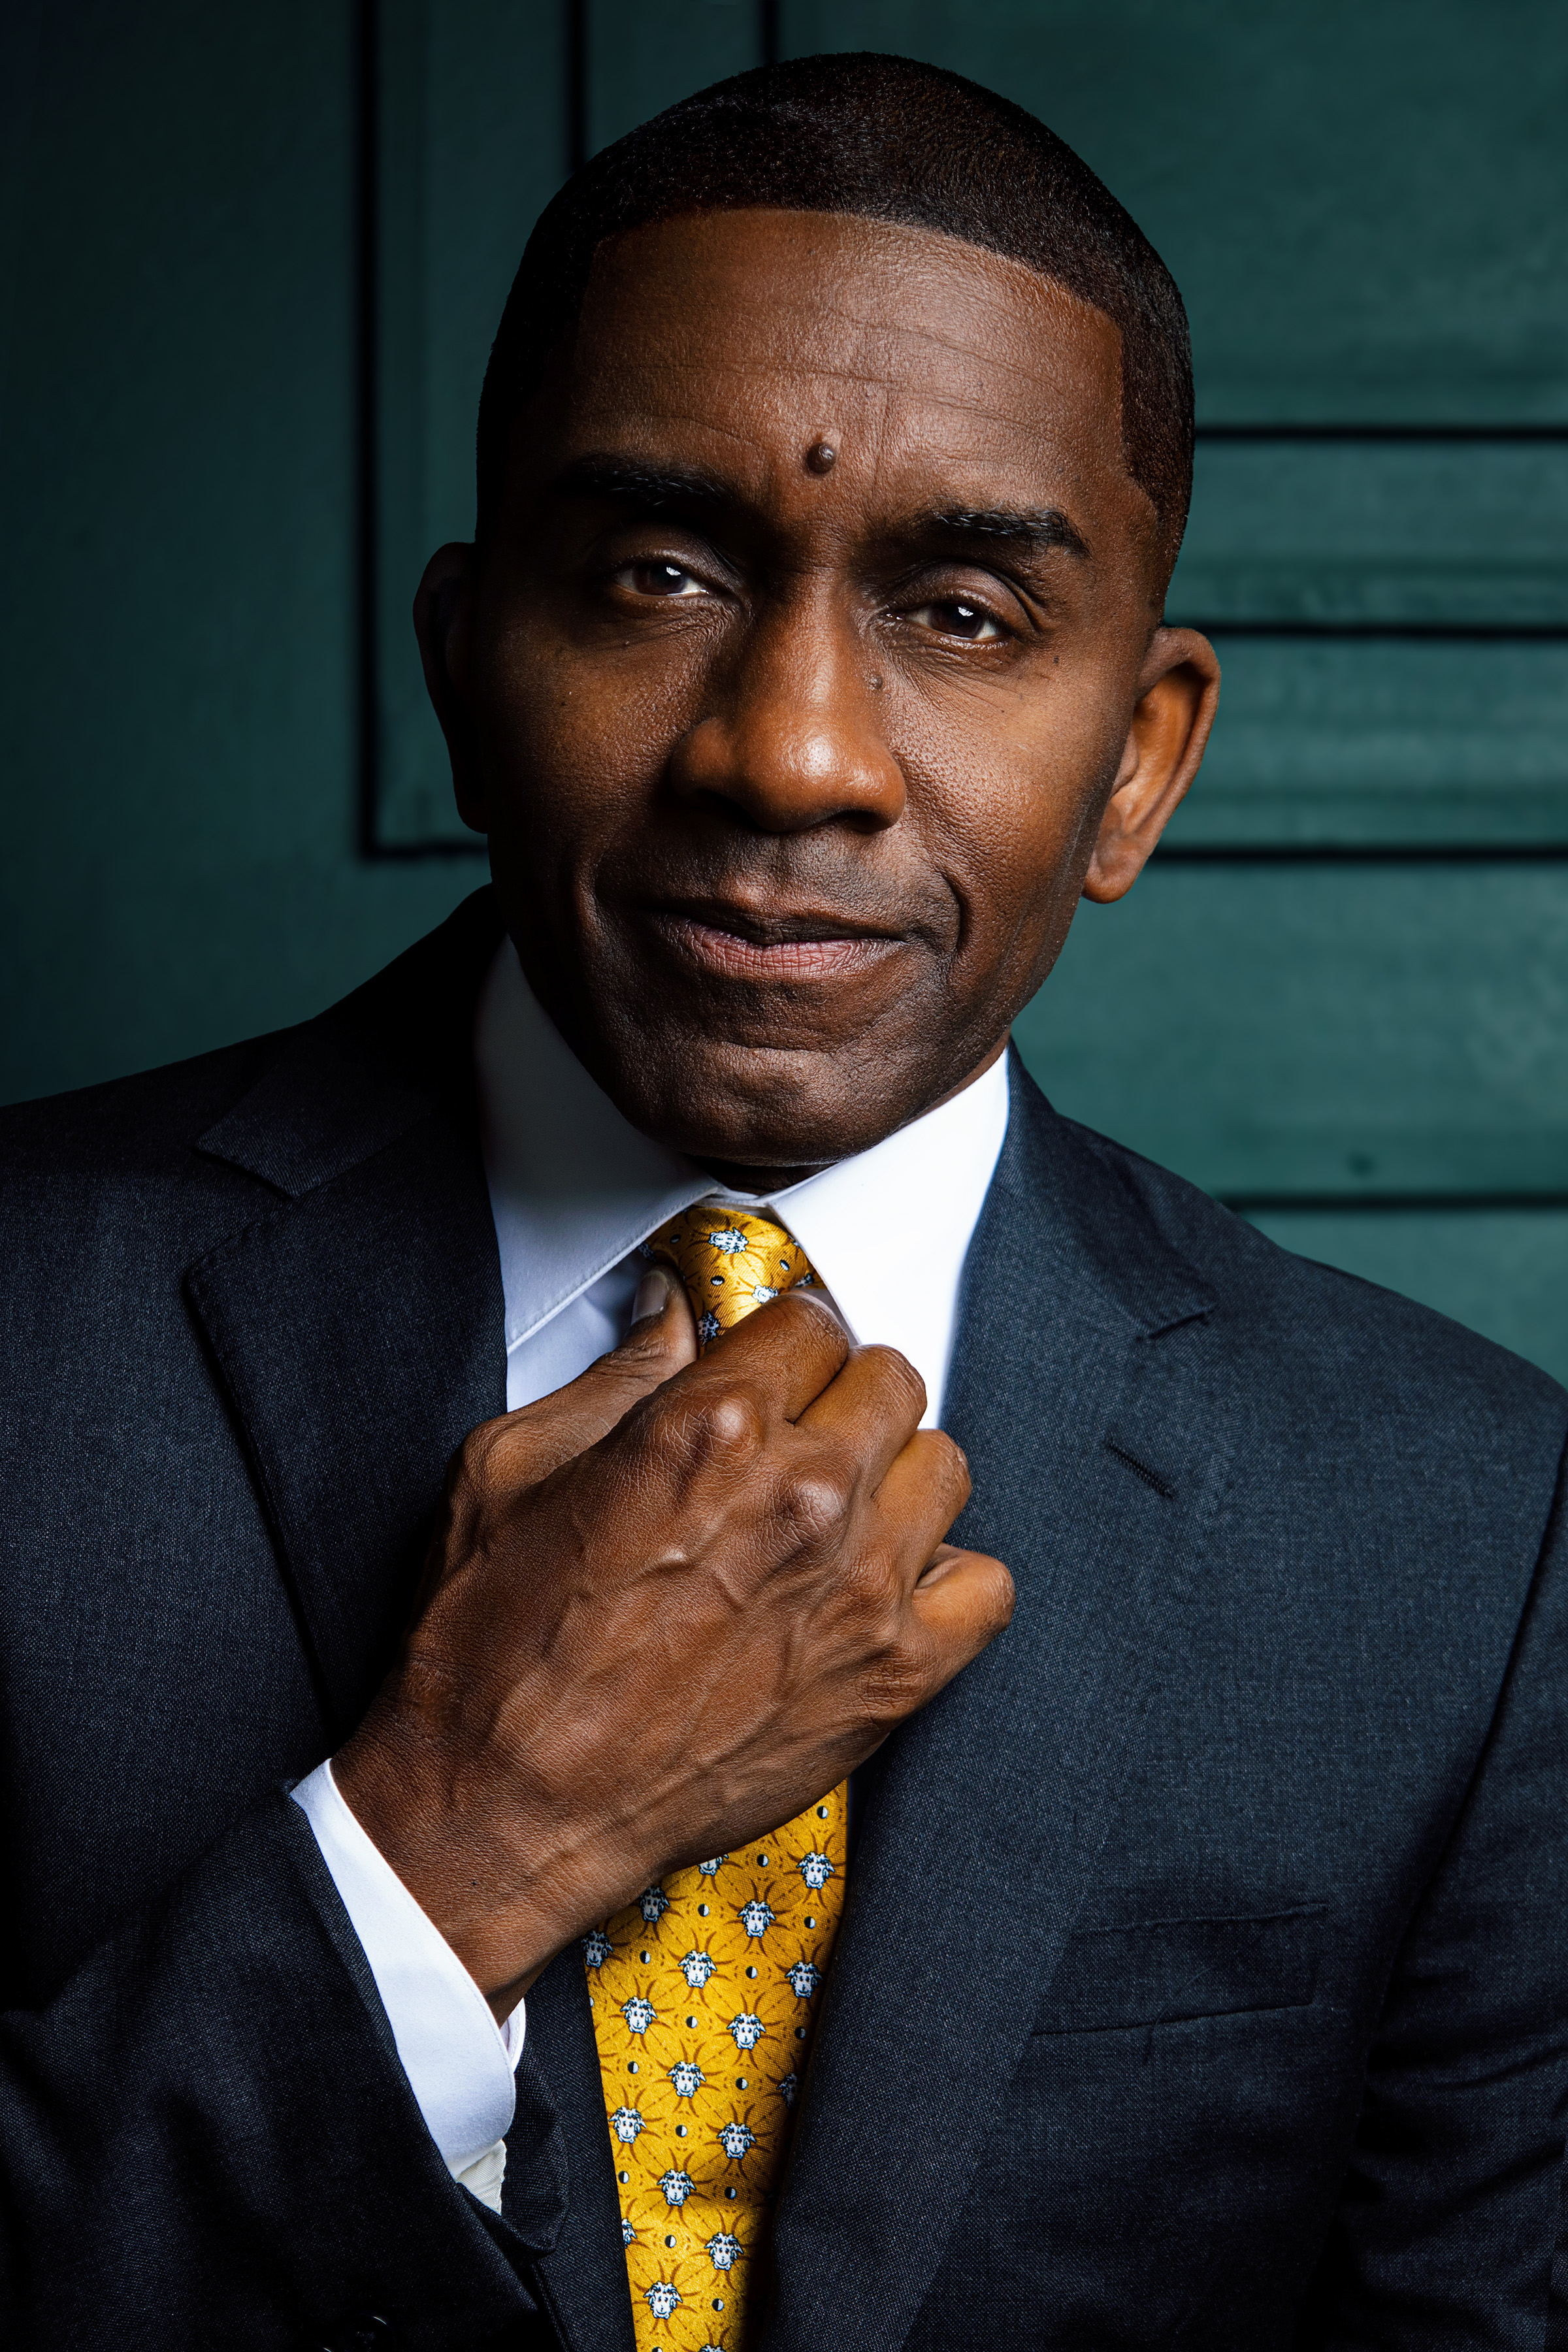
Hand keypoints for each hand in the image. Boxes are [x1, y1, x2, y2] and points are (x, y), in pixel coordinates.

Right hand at [334, 1270, 1013, 2013]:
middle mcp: (801, 1493)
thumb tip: (668, 1315)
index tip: (768, 1372)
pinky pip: (986, 1587)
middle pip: (889, 1380)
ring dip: (894, 1480)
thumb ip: (615, 1377)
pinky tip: (881, 1590)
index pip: (809, 1320)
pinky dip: (947, 1582)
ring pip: (944, 1467)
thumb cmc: (491, 1654)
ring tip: (837, 1518)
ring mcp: (860, 1586)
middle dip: (839, 1398)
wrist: (503, 1810)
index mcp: (709, 1426)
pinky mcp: (892, 1677)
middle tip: (794, 1442)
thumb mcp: (511, 1469)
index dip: (780, 1345)